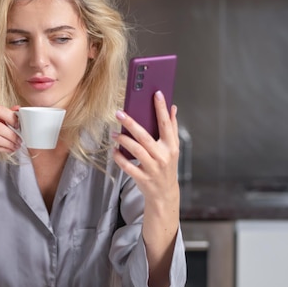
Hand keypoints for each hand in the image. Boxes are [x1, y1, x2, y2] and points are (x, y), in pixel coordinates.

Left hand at [112, 90, 179, 206]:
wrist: (164, 193)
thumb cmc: (167, 166)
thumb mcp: (173, 148)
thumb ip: (172, 128)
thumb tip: (173, 108)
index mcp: (171, 146)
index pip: (166, 124)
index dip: (162, 108)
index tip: (156, 94)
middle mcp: (163, 156)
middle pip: (145, 137)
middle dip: (131, 123)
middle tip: (119, 113)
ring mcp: (152, 168)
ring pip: (136, 150)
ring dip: (123, 140)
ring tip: (114, 133)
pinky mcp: (142, 178)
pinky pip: (128, 166)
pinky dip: (119, 158)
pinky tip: (114, 150)